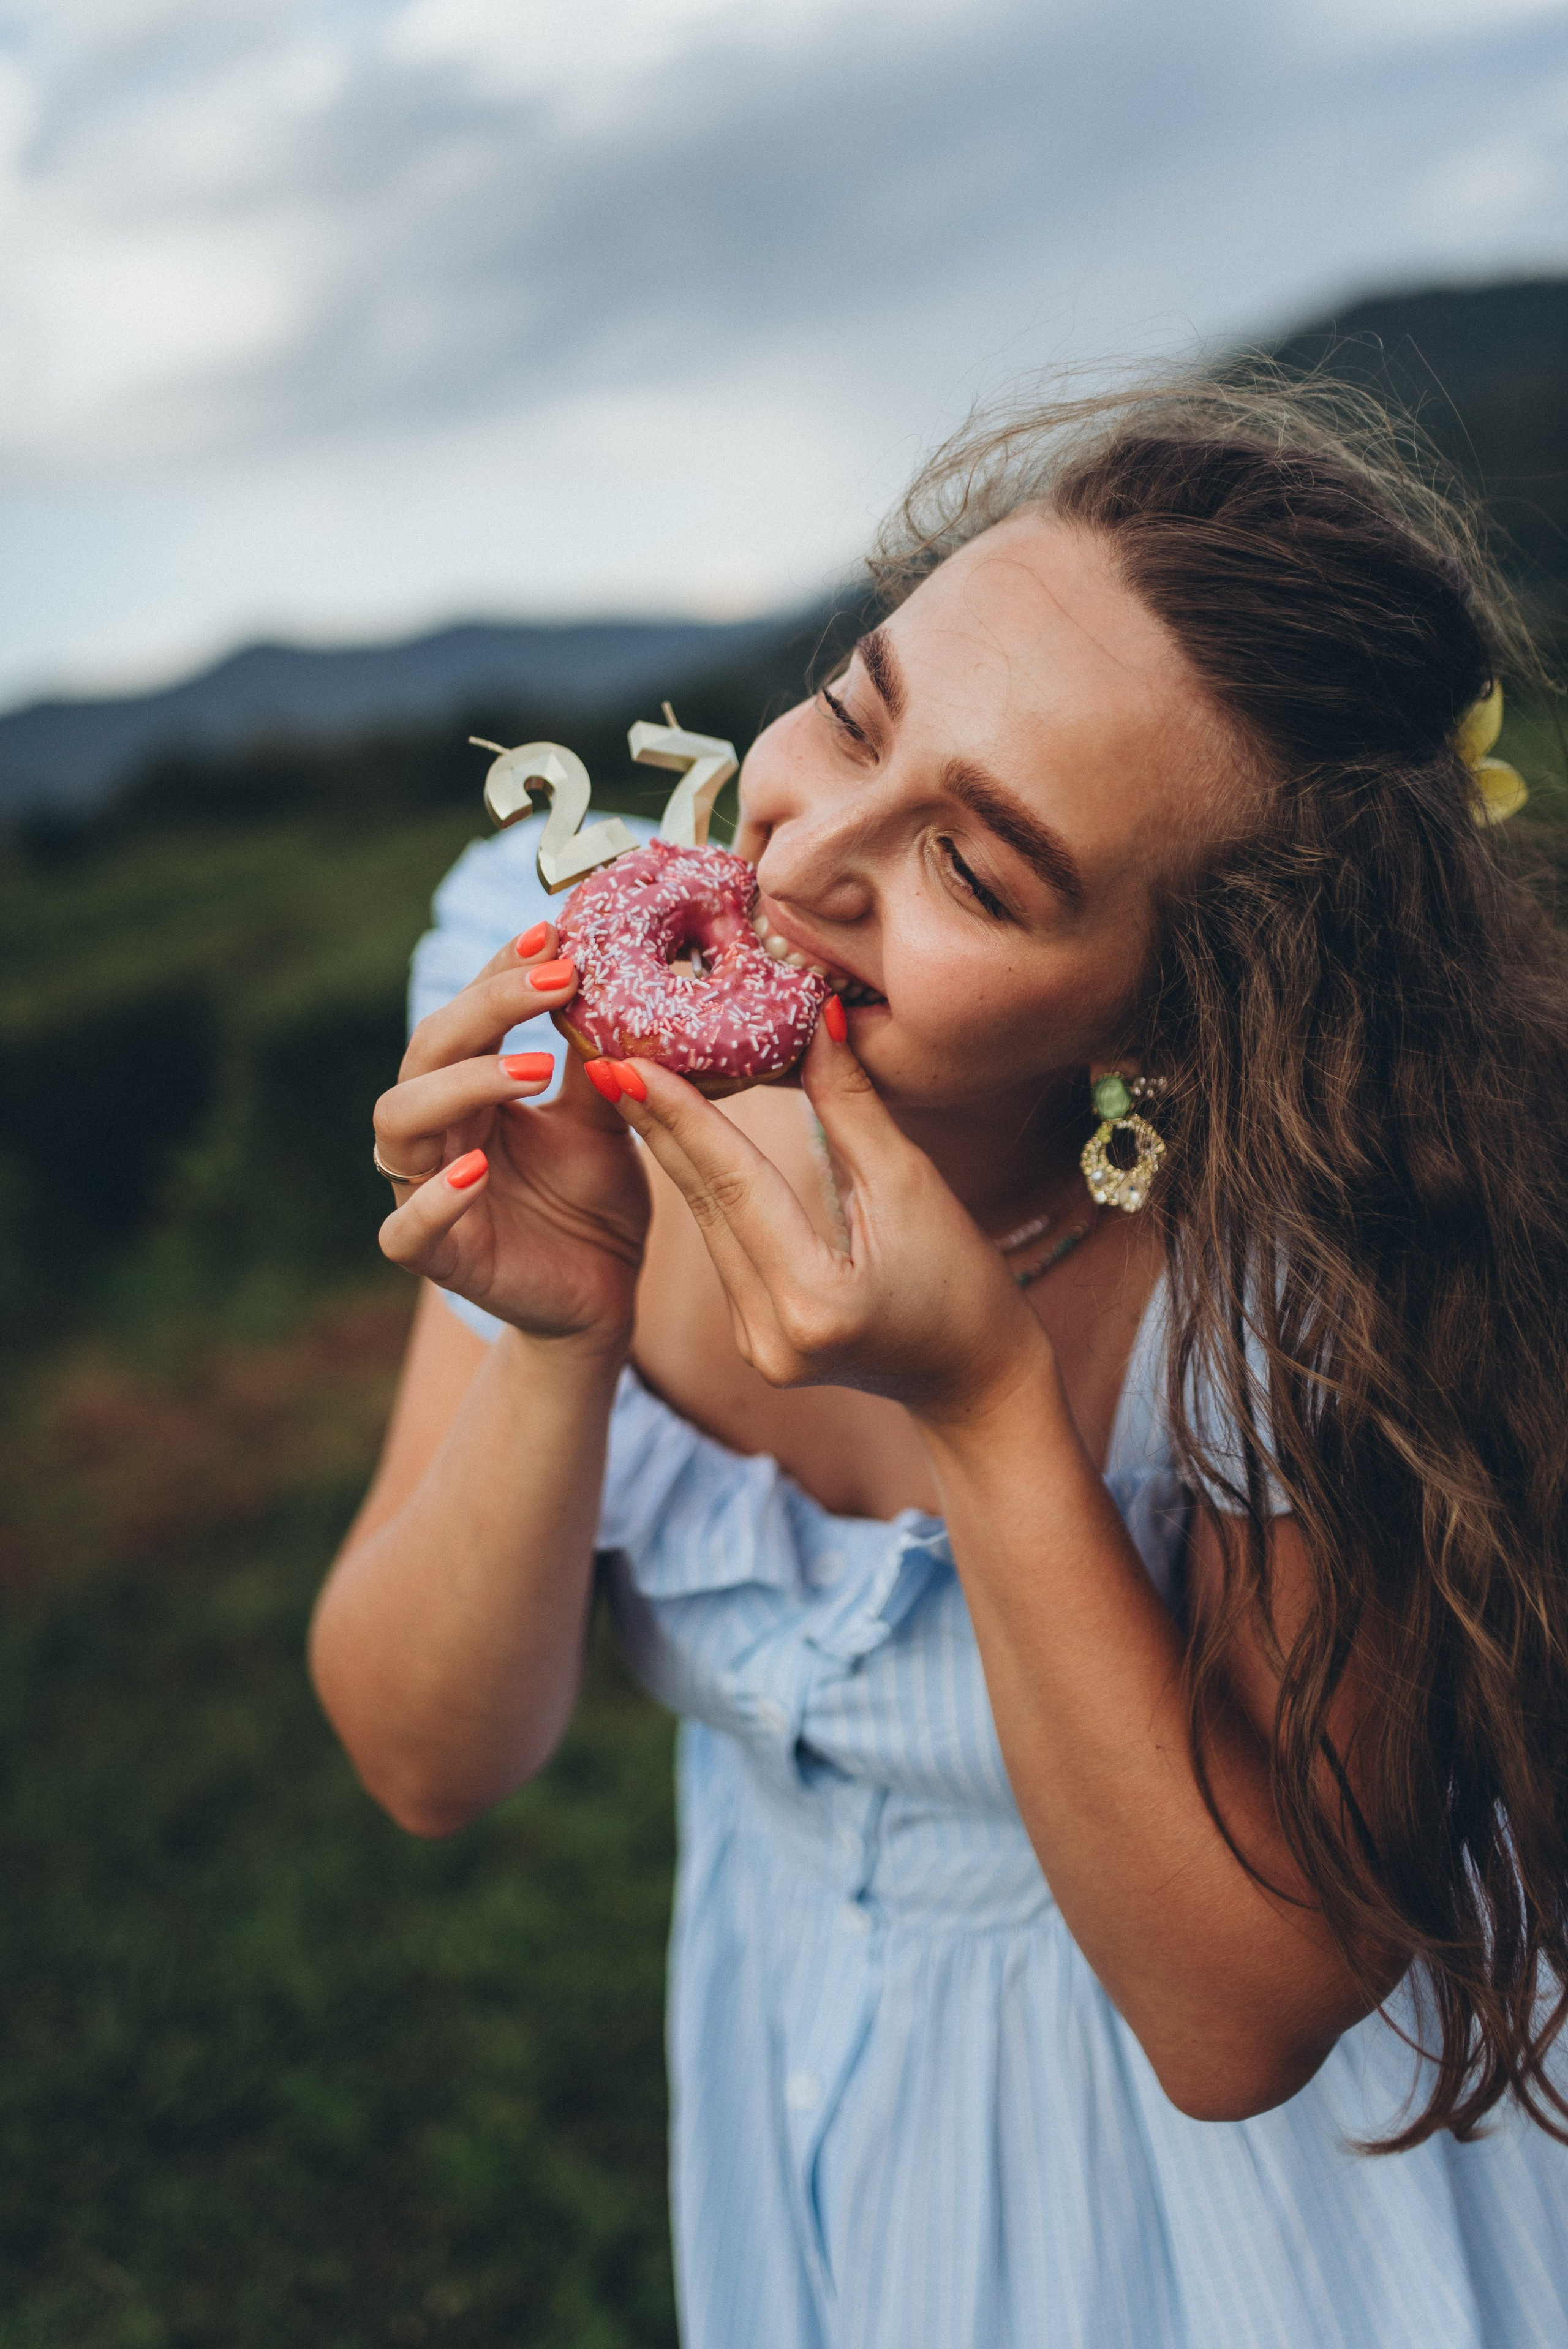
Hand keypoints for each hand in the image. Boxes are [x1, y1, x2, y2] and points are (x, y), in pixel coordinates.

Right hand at [373, 926, 650, 1346]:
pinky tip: (476, 1169)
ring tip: (531, 1069)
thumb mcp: (605, 1119)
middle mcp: (438, 1132)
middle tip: (558, 981)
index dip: (502, 971)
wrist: (603, 1297)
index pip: (470, 1014)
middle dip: (488, 1007)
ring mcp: (427, 1192)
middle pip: (428, 1051)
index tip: (554, 930)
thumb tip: (617, 978)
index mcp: (472, 1092)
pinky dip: (435, 1199)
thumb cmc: (592, 1203)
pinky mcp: (437, 1258)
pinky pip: (407, 1230)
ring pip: (400, 1122)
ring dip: (461, 1085)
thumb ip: (596, 1059)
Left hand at [599, 1018, 1051, 1422]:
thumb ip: (851, 1107)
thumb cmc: (961, 1279)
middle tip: (609, 1057)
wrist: (973, 1377)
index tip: (632, 1063)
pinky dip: (707, 1194)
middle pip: (707, 1206)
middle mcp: (770, 1334)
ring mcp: (755, 1346)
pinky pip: (722, 1251)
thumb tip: (816, 1020)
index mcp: (814, 1301)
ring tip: (635, 1084)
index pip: (736, 1185)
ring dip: (673, 1155)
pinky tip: (677, 1143)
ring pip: (708, 1227)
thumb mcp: (912, 1183)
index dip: (684, 1117)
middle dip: (657, 1126)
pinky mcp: (751, 1343)